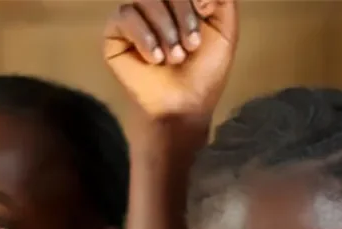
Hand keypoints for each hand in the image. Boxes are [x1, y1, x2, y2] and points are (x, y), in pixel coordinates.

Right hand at [104, 0, 237, 120]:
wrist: (184, 105)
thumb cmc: (205, 71)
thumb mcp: (226, 30)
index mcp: (181, 1)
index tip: (206, 12)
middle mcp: (157, 3)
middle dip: (184, 15)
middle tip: (191, 46)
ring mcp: (134, 16)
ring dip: (166, 29)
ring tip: (174, 58)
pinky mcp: (114, 33)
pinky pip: (124, 15)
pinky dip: (143, 36)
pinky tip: (154, 58)